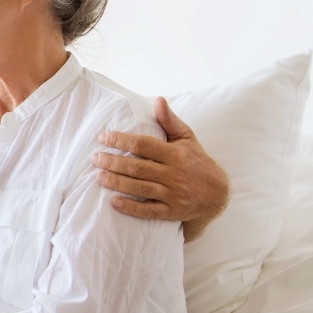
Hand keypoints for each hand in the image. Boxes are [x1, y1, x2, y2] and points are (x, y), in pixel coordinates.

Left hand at [94, 97, 229, 239]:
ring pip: (141, 188)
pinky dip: (131, 208)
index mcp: (176, 154)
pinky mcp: (172, 212)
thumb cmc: (196, 161)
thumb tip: (158, 100)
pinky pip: (149, 211)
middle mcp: (174, 174)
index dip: (121, 140)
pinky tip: (114, 202)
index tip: (103, 137)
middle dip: (113, 162)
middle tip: (95, 158)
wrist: (217, 193)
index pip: (144, 145)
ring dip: (118, 183)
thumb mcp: (187, 138)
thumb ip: (170, 121)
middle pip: (138, 167)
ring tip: (99, 176)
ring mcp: (174, 195)